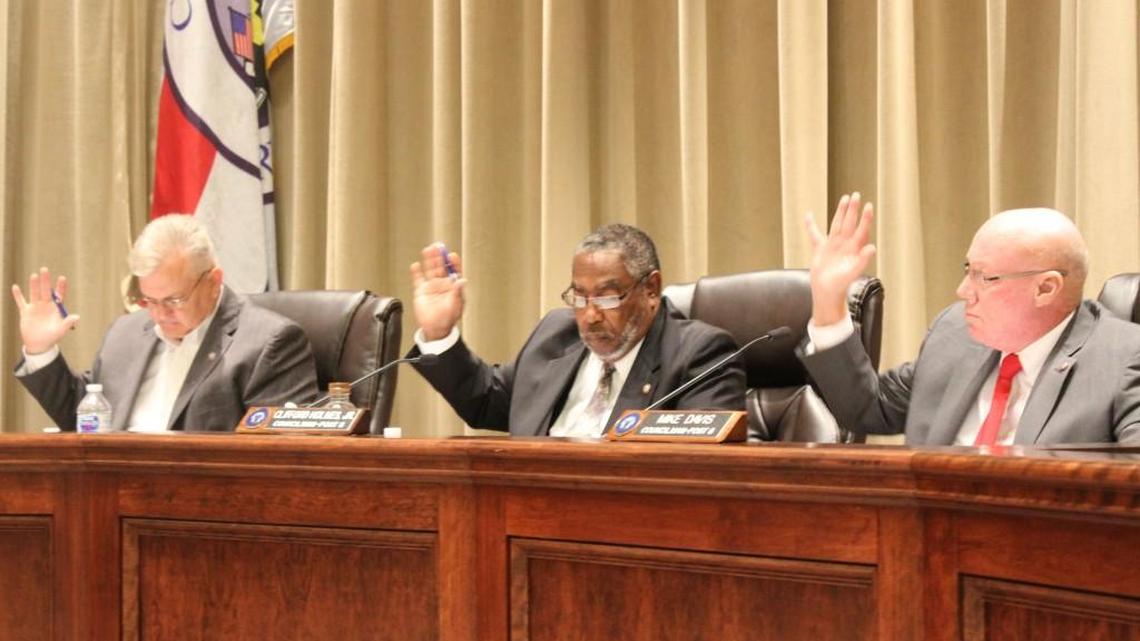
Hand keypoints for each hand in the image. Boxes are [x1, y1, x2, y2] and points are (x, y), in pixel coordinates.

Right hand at [11, 267, 80, 354]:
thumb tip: (76, 317)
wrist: (39, 345)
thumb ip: (68, 323)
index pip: (59, 295)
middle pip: (45, 291)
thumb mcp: (61, 330)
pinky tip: (15, 287)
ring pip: (34, 294)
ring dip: (34, 285)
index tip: (62, 278)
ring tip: (34, 275)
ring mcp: (35, 308)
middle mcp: (46, 305)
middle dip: (45, 281)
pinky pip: (21, 302)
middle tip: (45, 269)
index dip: (60, 287)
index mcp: (56, 309)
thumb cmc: (52, 337)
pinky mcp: (25, 312)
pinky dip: (18, 295)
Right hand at [410, 244, 465, 340]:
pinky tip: (416, 265)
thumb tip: (462, 280)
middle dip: (440, 257)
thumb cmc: (448, 319)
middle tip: (438, 247)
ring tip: (428, 250)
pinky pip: (418, 279)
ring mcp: (431, 286)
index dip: (453, 262)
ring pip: (430, 270)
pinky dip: (416, 272)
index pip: (454, 271)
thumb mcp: (455, 305)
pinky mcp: (421, 291)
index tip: (452, 255)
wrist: (435, 329)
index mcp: (453, 287)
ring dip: (429, 260)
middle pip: (441, 267)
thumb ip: (458, 292)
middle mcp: (442, 284)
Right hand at [805, 193, 875, 325]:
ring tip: (844, 198)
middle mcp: (844, 245)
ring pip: (837, 224)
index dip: (865, 218)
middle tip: (855, 195)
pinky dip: (810, 225)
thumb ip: (862, 260)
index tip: (868, 206)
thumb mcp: (852, 273)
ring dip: (840, 212)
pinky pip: (815, 234)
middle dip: (852, 209)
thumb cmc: (840, 286)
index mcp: (853, 249)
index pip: (860, 229)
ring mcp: (832, 245)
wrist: (827, 293)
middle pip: (849, 223)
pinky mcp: (820, 249)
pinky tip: (808, 215)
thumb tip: (872, 247)